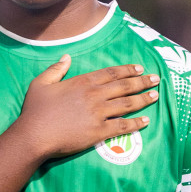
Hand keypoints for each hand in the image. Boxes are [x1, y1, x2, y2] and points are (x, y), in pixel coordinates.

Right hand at [7, 57, 158, 159]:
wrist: (34, 135)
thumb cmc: (35, 110)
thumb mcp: (40, 83)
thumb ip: (55, 69)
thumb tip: (67, 56)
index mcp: (82, 82)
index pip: (111, 73)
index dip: (127, 70)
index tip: (139, 69)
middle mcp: (94, 95)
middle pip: (124, 86)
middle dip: (142, 82)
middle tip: (156, 79)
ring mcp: (99, 113)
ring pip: (128, 104)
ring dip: (144, 99)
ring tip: (155, 95)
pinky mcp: (100, 131)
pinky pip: (123, 126)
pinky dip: (137, 123)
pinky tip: (146, 121)